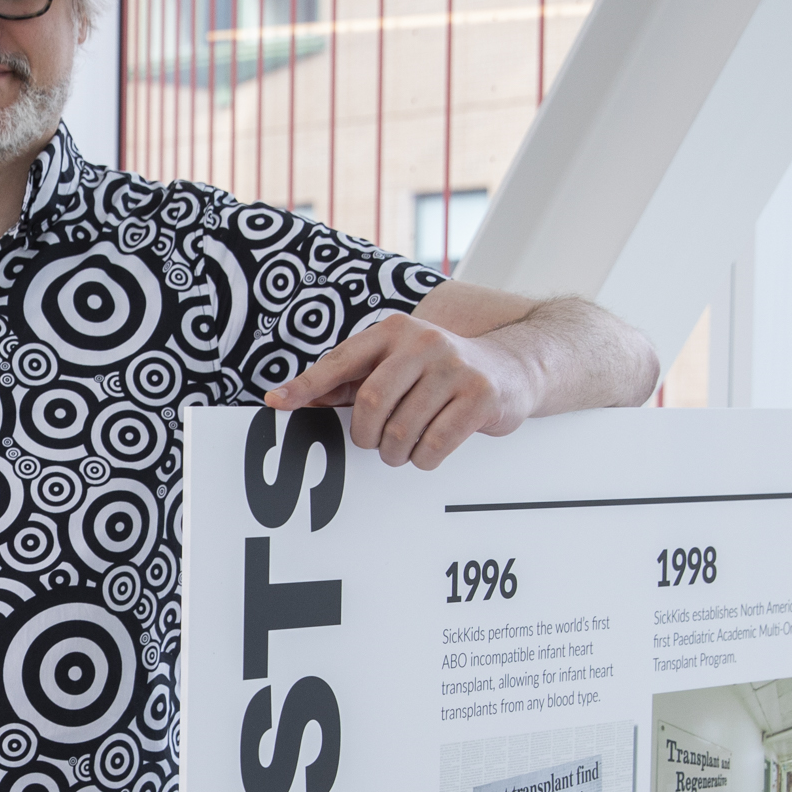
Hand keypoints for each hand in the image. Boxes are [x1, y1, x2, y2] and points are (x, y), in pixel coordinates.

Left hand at [264, 313, 540, 469]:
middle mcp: (423, 342)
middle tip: (376, 443)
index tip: (277, 403)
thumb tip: (288, 398)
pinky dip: (424, 459)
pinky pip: (435, 444)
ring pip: (402, 430)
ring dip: (396, 452)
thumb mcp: (395, 364)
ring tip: (403, 448)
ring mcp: (455, 366)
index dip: (307, 385)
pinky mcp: (481, 395)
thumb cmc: (440, 372)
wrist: (514, 366)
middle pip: (371, 403)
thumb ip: (346, 381)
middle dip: (367, 435)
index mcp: (393, 332)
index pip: (340, 361)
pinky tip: (428, 452)